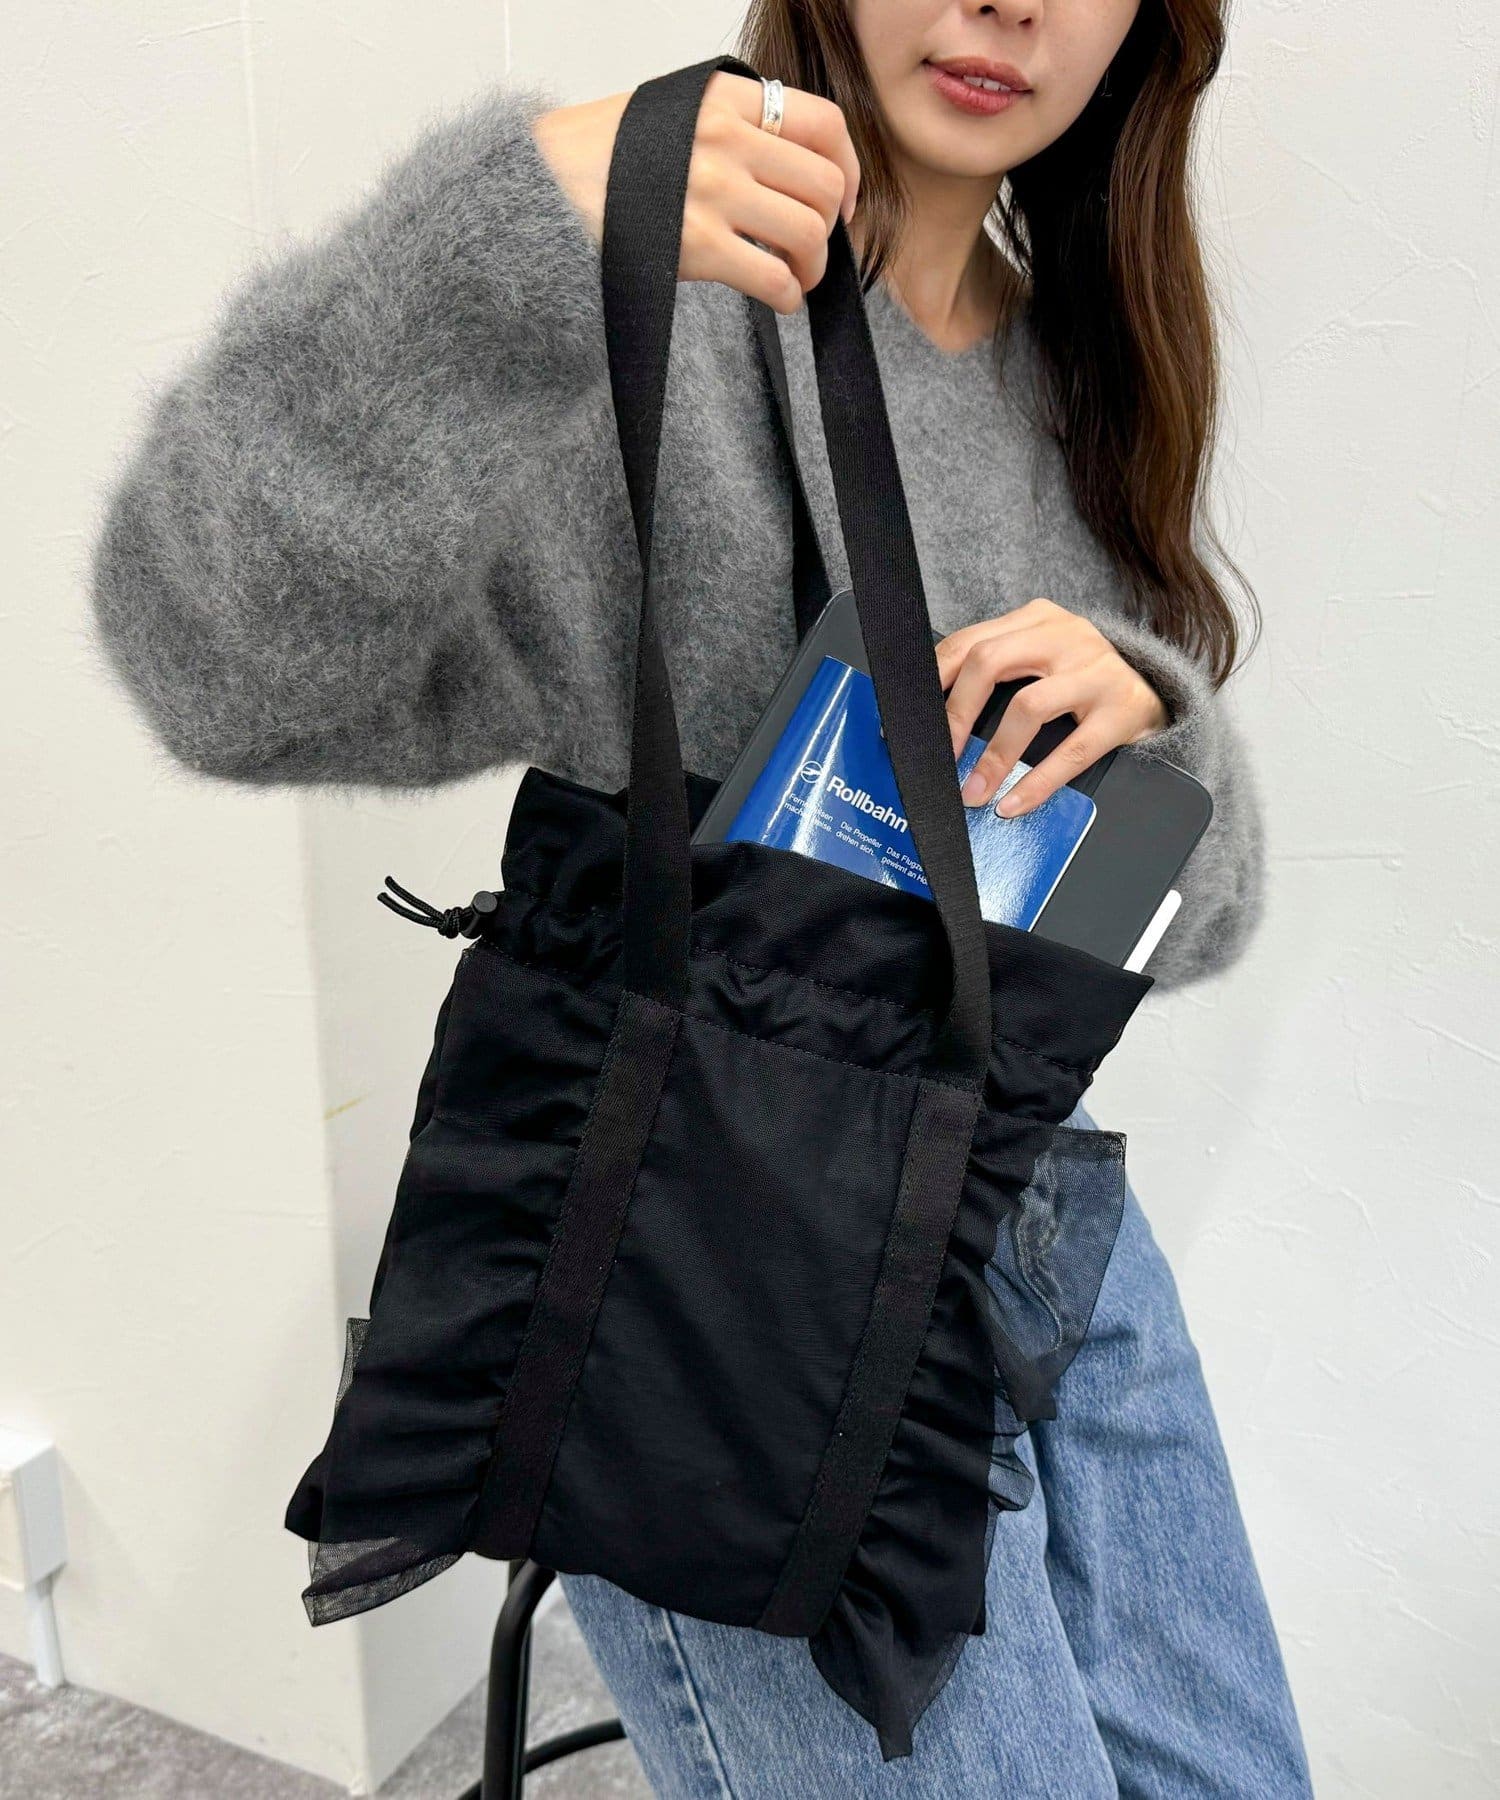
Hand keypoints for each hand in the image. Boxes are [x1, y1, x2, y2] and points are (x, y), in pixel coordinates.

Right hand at [532, 73, 860, 311]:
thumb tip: (781, 163)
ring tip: (796, 278)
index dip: (847, 168)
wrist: (536, 189)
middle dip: (829, 227)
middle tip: (812, 248)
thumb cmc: (593, 159)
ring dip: (813, 267)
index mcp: (724, 99)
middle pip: (822, 186)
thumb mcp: (669, 112)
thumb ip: (726, 126)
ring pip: (808, 233)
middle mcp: (726, 140)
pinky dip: (789, 296)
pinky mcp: (699, 247)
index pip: (822, 124)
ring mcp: (714, 193)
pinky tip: (778, 299)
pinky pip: (775, 278)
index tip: (843, 199)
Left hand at [935, 600, 1169, 815]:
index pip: (967, 643)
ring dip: (993, 757)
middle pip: (988, 663)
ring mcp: (1095, 670)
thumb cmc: (1083, 679)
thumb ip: (997, 671)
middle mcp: (1064, 635)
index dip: (931, 683)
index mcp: (1035, 619)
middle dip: (954, 715)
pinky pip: (1071, 751)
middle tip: (939, 757)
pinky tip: (1013, 802)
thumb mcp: (1042, 657)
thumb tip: (936, 721)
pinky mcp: (1121, 709)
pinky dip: (1036, 782)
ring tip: (973, 791)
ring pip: (1027, 706)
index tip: (909, 723)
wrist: (1158, 689)